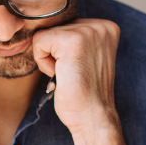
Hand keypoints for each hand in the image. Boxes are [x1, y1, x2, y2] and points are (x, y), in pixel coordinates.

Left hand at [31, 18, 121, 132]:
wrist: (93, 118)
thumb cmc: (84, 94)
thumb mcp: (85, 57)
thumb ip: (73, 38)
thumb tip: (43, 26)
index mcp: (106, 28)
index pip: (64, 26)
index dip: (62, 51)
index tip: (79, 69)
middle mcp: (100, 26)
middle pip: (54, 27)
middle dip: (55, 53)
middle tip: (72, 74)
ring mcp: (88, 32)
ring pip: (45, 34)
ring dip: (49, 59)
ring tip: (68, 74)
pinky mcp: (73, 41)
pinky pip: (39, 41)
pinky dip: (43, 62)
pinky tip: (61, 74)